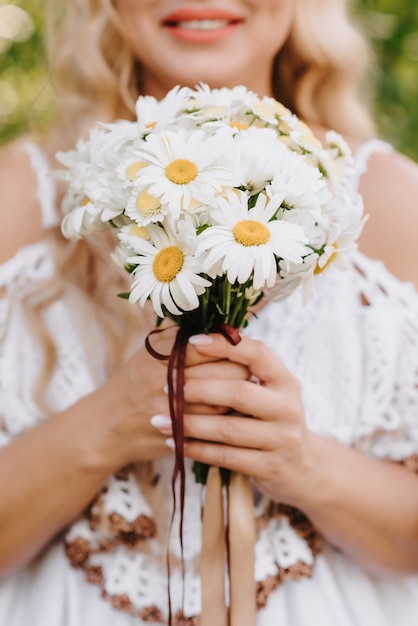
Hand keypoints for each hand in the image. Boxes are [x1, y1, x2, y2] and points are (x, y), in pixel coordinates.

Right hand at [90, 326, 249, 472]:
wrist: (105, 427)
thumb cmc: (133, 383)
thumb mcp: (150, 352)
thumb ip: (182, 336)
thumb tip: (223, 323)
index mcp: (163, 352)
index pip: (214, 343)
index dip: (233, 345)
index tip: (239, 348)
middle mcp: (167, 378)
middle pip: (228, 371)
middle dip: (244, 371)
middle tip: (249, 371)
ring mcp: (172, 408)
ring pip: (228, 400)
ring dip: (240, 397)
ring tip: (244, 393)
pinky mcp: (178, 433)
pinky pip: (217, 425)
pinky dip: (229, 419)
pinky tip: (231, 414)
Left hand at [153, 333, 316, 505]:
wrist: (303, 468)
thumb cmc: (271, 420)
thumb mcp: (268, 392)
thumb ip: (242, 370)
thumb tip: (197, 341)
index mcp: (285, 381)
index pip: (257, 353)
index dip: (224, 345)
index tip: (192, 342)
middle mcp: (287, 407)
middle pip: (239, 392)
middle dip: (198, 389)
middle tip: (166, 388)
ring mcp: (282, 439)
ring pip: (228, 429)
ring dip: (189, 424)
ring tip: (159, 420)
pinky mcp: (270, 467)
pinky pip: (225, 457)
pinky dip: (197, 450)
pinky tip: (176, 443)